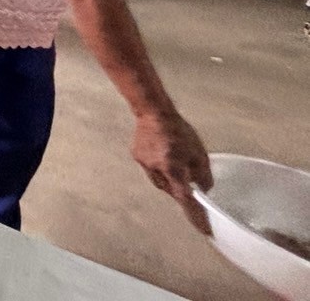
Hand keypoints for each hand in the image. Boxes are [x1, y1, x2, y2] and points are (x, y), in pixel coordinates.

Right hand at [132, 112, 213, 234]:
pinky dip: (159, 166)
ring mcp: (145, 164)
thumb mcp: (198, 151)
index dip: (195, 215)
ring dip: (169, 178)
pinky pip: (151, 169)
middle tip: (189, 182)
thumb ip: (202, 173)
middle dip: (180, 189)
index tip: (204, 230)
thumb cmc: (179, 130)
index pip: (186, 199)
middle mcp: (157, 170)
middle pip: (171, 190)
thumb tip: (204, 189)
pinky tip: (162, 154)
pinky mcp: (137, 157)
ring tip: (174, 162)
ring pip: (160, 181)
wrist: (153, 111)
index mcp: (174, 168)